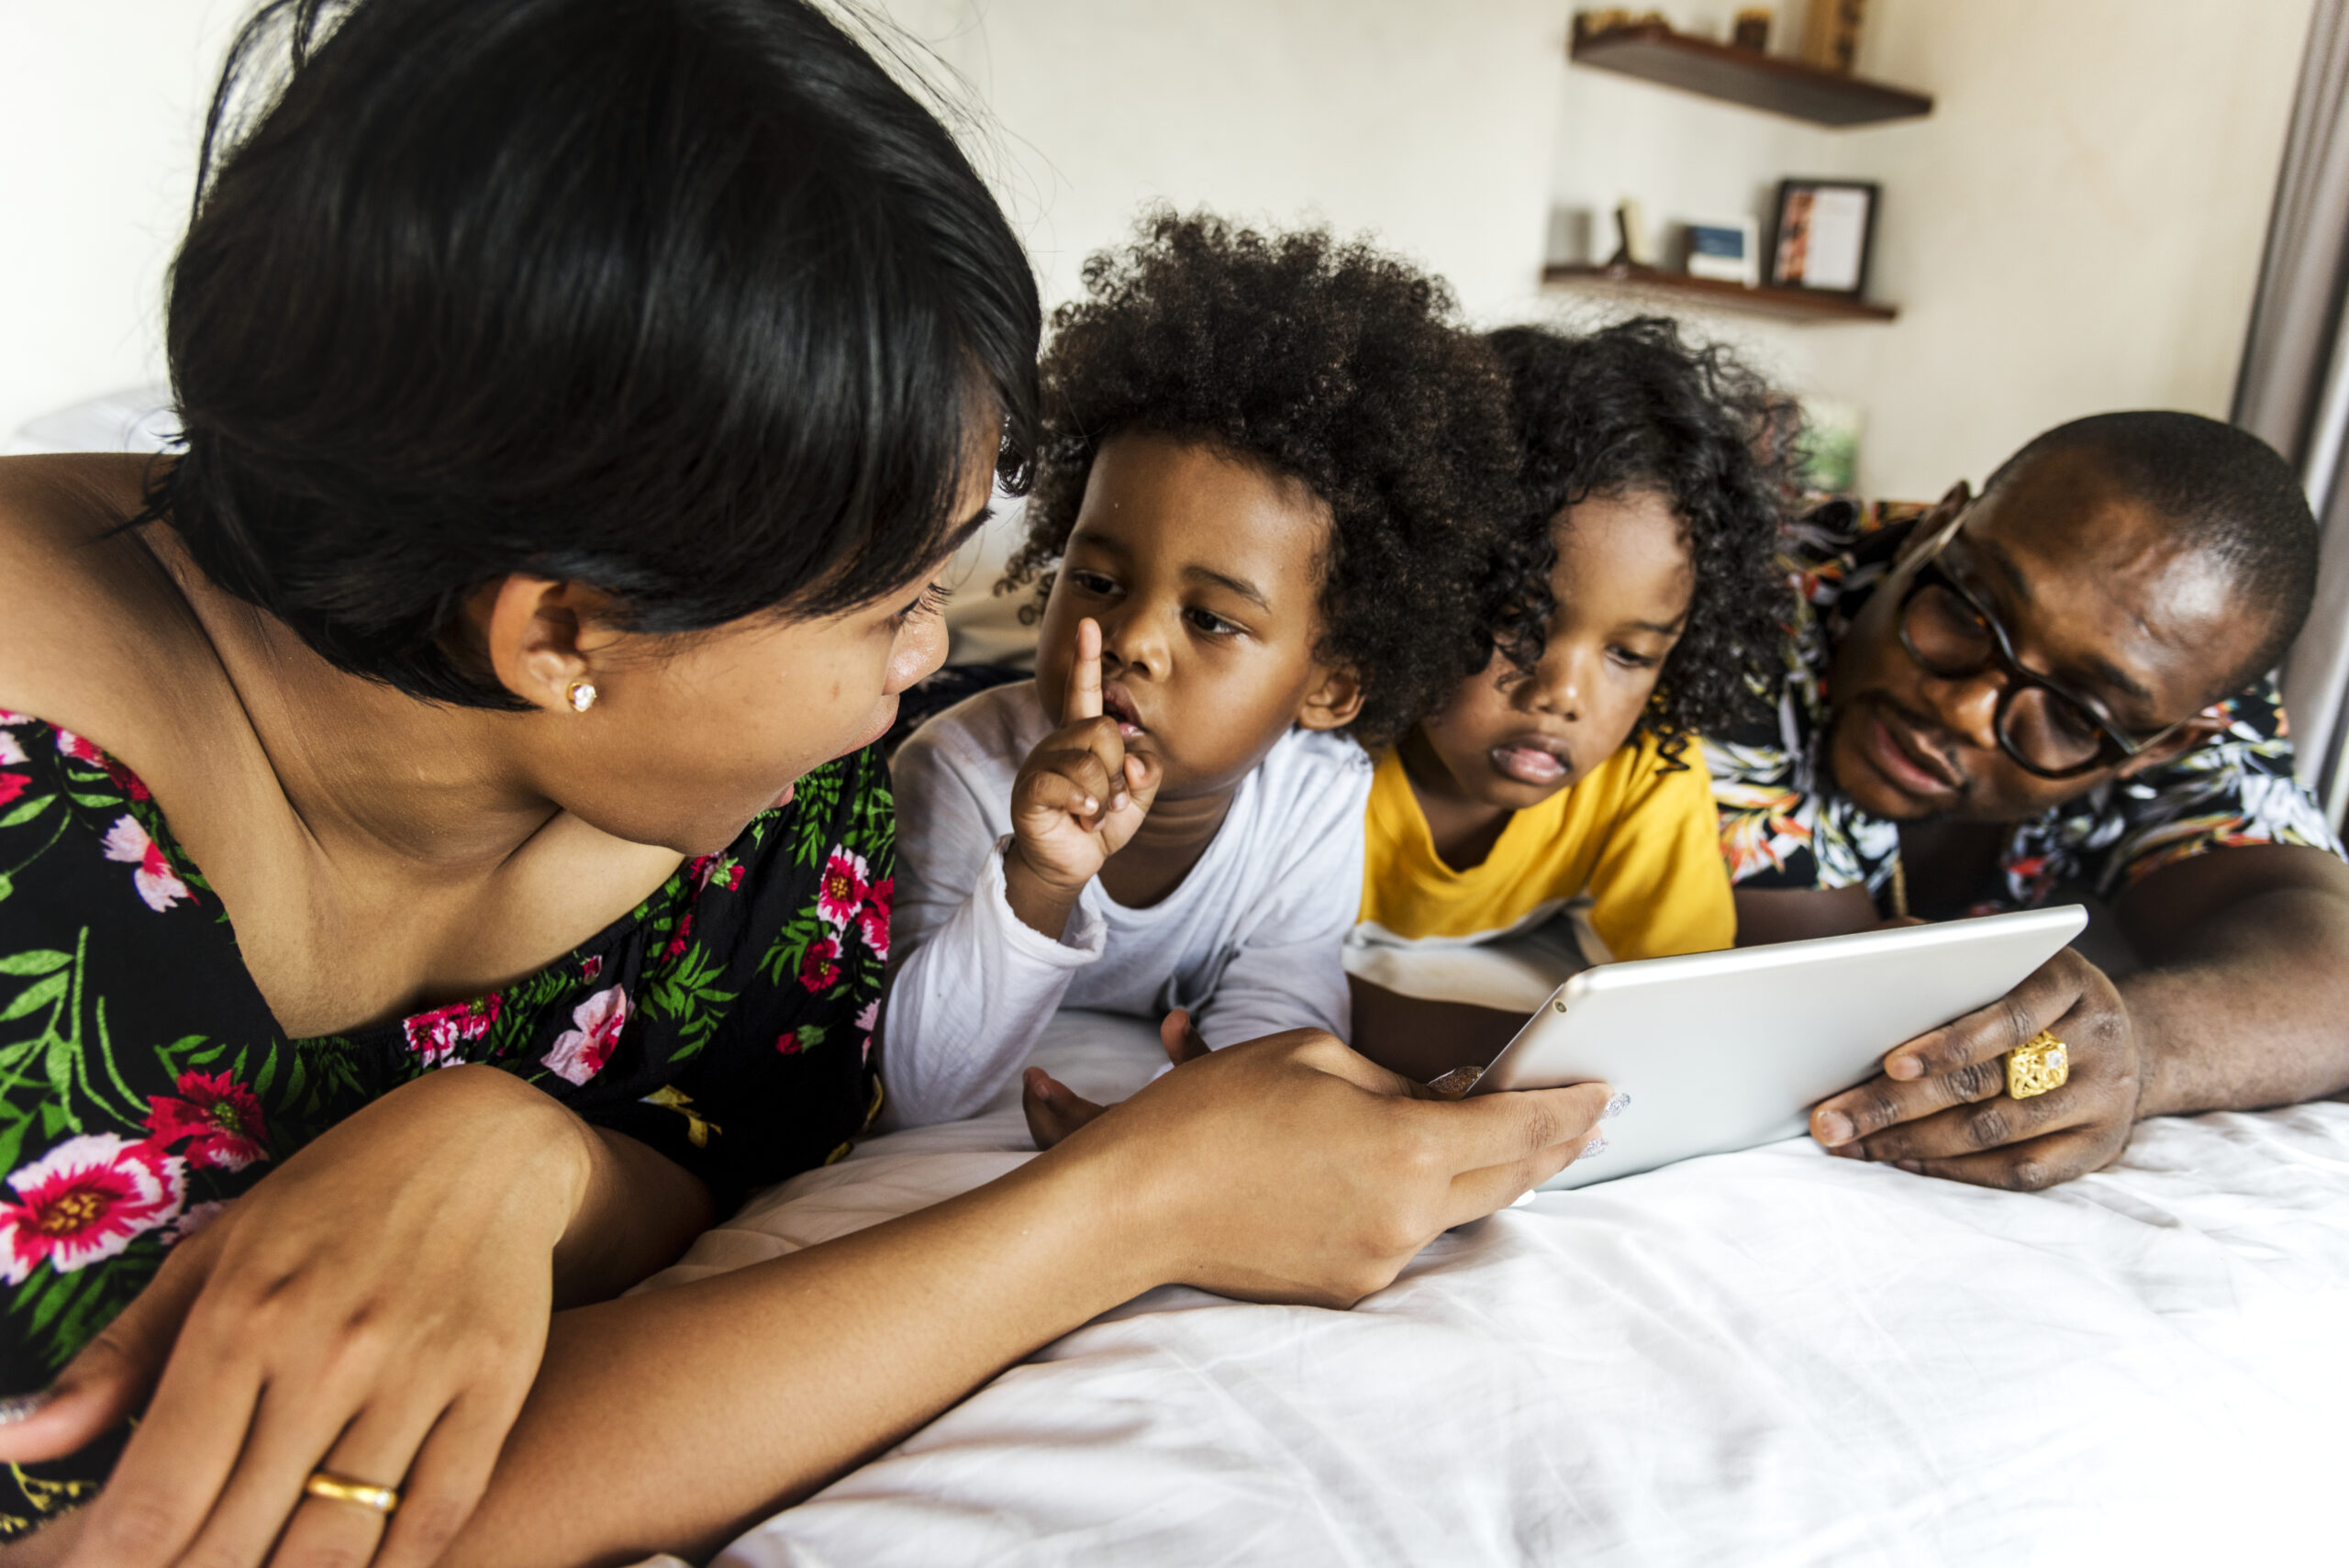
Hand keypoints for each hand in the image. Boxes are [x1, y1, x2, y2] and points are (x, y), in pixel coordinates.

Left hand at [0, 1066, 593, 1567]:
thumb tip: (17, 1445)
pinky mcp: (494, 1383)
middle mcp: (329, 1349)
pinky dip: (390, 1567)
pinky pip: (434, 1518)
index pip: (155, 1498)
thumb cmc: (332, 1198)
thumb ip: (119, 1357)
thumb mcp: (215, 1252)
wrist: (489, 1141)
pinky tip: (356, 1567)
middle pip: (235, 1539)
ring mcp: (419, 1370)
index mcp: (243, 1313)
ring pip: (335, 1546)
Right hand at [1004, 618, 1161, 937]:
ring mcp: (1041, 763)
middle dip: (1119, 770)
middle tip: (1109, 798)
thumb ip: (1148, 770)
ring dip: (1105, 797)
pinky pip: (1069, 785)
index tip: (1089, 624)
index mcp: (1082, 736)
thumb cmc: (1101, 822)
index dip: (1087, 659)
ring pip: (1091, 762)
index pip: (1085, 691)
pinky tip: (1083, 816)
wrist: (1071, 862)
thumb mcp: (1138, 796)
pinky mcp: (1030, 790)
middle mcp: (1059, 741)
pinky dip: (1086, 804)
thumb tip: (1137, 760)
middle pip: (1104, 730)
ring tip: (1093, 813)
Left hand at [1023, 1007, 1211, 1148]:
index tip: (1043, 1082)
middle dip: (1041, 1113)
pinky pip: (1064, 1149)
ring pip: (1060, 1152)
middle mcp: (1119, 1157)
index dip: (1063, 1108)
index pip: (1091, 1132)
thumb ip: (1187, 1048)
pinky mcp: (1101, 1157)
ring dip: (1041, 1118)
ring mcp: (1107, 1161)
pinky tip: (1043, 1093)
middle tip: (1034, 1076)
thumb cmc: (1212, 1108)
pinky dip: (1050, 1123)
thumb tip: (1176, 1016)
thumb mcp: (1204, 1077)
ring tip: (1035, 1080)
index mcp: (1139, 1139)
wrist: (1223, 1148)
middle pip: (1064, 1149)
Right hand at [1054, 1029, 1614, 1306]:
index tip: (1604, 1089)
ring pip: (1457, 1210)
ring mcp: (1379, 1262)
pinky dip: (1420, 1201)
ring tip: (1503, 1135)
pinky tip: (1408, 1172)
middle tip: (1589, 1117)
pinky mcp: (1346, 1287)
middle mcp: (1408, 1217)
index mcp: (1409, 1150)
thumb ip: (1395, 1080)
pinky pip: (1404, 1235)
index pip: (1518, 1127)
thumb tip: (1444, 1097)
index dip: (1567, 1106)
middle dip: (1553, 1144)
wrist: (1132, 1207)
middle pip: (1509, 1180)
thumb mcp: (1311, 1057)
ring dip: (1485, 1172)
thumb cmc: (1211, 1116)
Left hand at [1809, 947, 2145, 1189]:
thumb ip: (1934, 948)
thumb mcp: (1998, 956)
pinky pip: (2023, 1172)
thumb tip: (1853, 961)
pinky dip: (1958, 1171)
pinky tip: (1906, 1161)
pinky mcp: (2101, 1147)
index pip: (2009, 1016)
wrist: (2123, 1037)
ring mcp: (2106, 1098)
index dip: (1950, 1043)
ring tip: (1853, 1143)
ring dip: (1914, 1142)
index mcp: (2068, 980)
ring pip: (1999, 1131)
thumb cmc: (2023, 990)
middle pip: (1988, 1080)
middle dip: (1896, 1104)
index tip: (1890, 1064)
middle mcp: (2097, 1038)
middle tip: (1829, 1122)